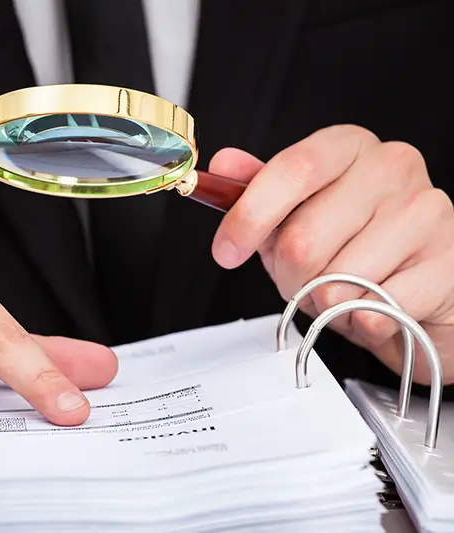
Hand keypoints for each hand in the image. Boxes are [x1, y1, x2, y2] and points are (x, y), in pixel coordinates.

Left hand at [208, 124, 453, 384]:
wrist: (425, 291)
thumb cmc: (357, 248)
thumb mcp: (298, 215)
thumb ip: (259, 191)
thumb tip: (223, 164)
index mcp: (349, 147)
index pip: (292, 169)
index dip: (250, 216)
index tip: (226, 251)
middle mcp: (392, 167)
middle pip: (304, 238)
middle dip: (290, 276)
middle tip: (305, 280)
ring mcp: (428, 211)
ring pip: (336, 280)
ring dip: (325, 302)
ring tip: (345, 291)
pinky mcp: (449, 261)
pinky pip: (375, 309)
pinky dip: (362, 322)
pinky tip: (376, 306)